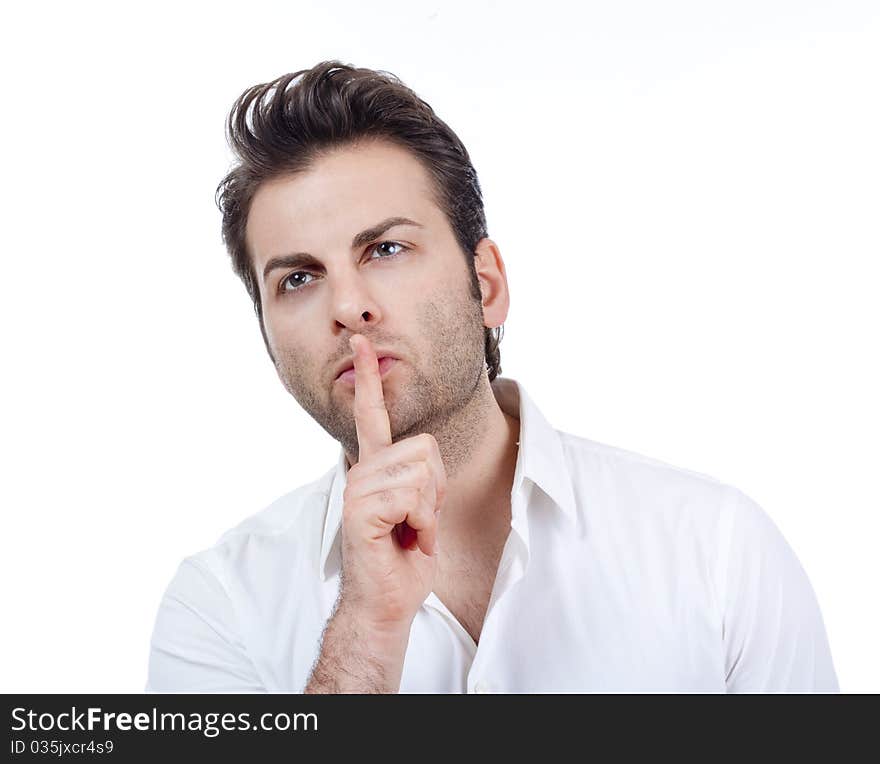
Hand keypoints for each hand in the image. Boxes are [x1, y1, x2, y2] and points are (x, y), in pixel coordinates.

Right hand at [337, 333, 446, 631]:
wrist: (387, 601)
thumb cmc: (404, 557)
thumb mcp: (421, 507)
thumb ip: (419, 475)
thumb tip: (424, 457)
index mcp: (374, 466)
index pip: (371, 414)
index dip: (367, 377)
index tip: (361, 343)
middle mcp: (361, 470)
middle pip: (425, 447)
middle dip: (436, 488)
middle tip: (418, 520)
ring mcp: (357, 489)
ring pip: (421, 472)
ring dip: (429, 510)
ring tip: (410, 532)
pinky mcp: (360, 510)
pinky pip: (412, 497)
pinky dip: (423, 525)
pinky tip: (406, 541)